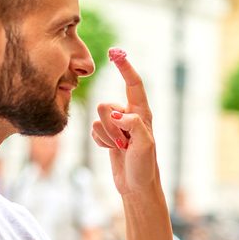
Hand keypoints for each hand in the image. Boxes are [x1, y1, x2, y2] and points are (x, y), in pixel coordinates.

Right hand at [91, 49, 159, 195]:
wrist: (136, 186)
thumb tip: (118, 115)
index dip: (125, 67)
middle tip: (122, 143)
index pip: (134, 84)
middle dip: (109, 125)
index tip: (115, 53)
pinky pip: (93, 130)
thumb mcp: (145, 145)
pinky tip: (112, 151)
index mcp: (142, 113)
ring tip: (120, 148)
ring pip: (98, 118)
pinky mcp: (107, 135)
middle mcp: (129, 115)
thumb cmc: (145, 166)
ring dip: (105, 136)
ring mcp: (117, 125)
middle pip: (105, 105)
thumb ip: (134, 126)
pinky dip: (100, 142)